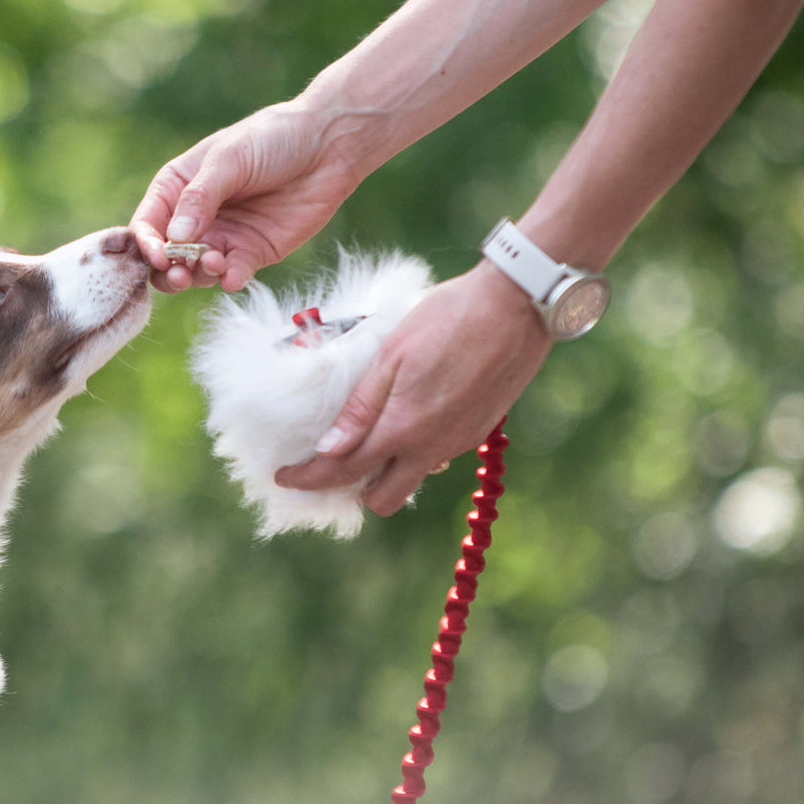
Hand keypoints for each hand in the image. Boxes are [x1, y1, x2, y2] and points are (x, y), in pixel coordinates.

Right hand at [131, 99, 368, 292]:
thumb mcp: (230, 158)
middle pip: (166, 257)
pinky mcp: (252, 253)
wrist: (328, 146)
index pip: (148, 224)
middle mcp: (195, 217)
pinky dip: (230, 279)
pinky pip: (233, 275)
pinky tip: (234, 274)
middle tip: (180, 274)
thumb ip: (201, 196)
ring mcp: (223, 237)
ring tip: (216, 262)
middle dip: (168, 271)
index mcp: (177, 188)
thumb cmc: (273, 138)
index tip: (158, 255)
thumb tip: (175, 236)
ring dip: (200, 274)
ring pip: (196, 272)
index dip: (147, 244)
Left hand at [274, 263, 552, 514]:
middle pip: (383, 500)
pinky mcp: (479, 432)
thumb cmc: (448, 317)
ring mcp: (460, 443)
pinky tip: (406, 419)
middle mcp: (433, 446)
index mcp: (404, 427)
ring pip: (412, 479)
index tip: (285, 478)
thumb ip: (360, 407)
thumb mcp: (391, 354)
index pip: (344, 473)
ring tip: (365, 438)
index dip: (309, 480)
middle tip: (330, 464)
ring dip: (386, 471)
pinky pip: (436, 458)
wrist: (518, 304)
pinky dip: (413, 452)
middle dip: (351, 490)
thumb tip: (327, 450)